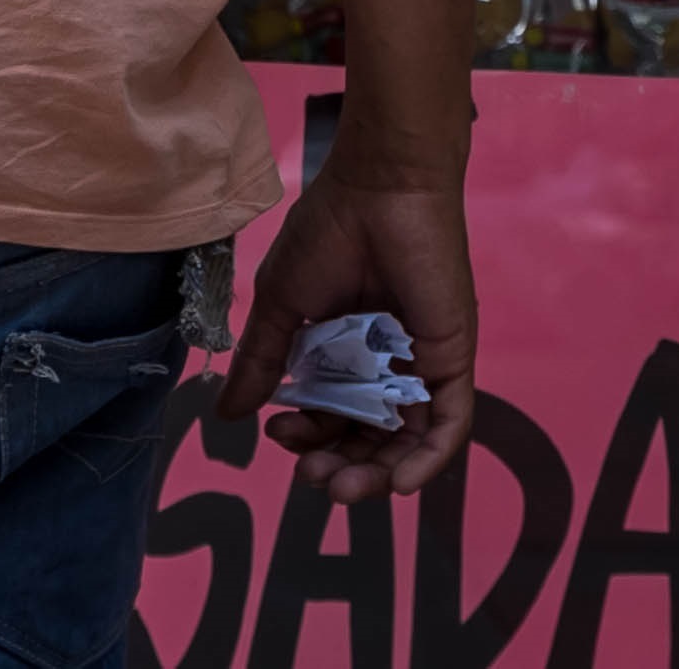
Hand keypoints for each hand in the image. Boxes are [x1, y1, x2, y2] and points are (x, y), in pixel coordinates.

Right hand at [214, 163, 475, 503]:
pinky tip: (398, 485)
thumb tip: (226, 415)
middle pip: (367, 438)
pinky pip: (448, 424)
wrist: (379, 189)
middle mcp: (385, 365)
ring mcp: (421, 364)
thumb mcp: (282, 306)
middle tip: (313, 478)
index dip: (306, 436)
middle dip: (339, 467)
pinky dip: (428, 460)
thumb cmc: (327, 234)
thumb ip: (262, 362)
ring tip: (342, 489)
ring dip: (377, 475)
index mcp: (344, 352)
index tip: (277, 433)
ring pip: (406, 441)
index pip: (328, 415)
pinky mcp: (452, 359)